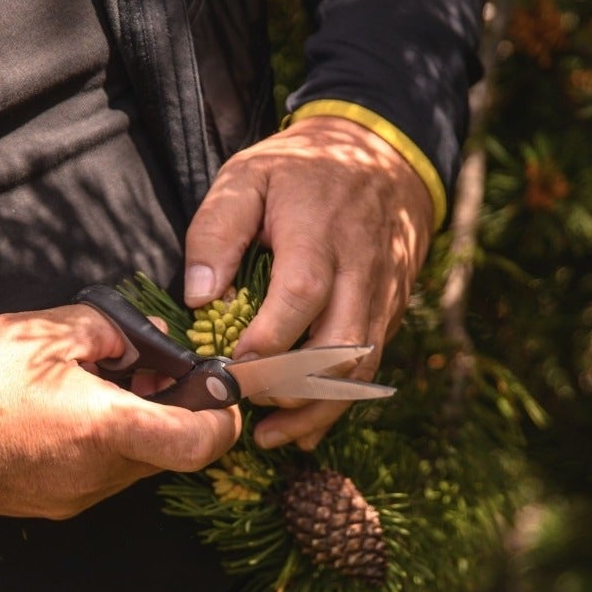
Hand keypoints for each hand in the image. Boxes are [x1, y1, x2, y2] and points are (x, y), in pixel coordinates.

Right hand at [0, 306, 240, 517]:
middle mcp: (96, 476)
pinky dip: (107, 441)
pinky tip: (72, 406)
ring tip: (99, 378)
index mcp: (102, 430)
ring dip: (138, 423)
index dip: (223, 416)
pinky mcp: (52, 505)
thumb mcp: (42, 329)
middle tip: (145, 364)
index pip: (200, 443)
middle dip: (173, 407)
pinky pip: (103, 474)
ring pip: (137, 464)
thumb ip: (111, 329)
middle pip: (171, 451)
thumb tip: (146, 341)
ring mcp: (73, 497)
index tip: (219, 387)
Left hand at [183, 115, 433, 449]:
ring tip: (270, 435)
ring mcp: (382, 294)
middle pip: (340, 346)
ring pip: (360, 368)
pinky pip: (370, 365)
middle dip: (292, 389)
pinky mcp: (391, 311)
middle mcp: (360, 269)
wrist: (383, 155)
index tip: (231, 370)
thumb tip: (200, 298)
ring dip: (317, 409)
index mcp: (319, 232)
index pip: (302, 296)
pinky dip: (338, 400)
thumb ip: (217, 231)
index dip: (268, 342)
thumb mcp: (246, 177)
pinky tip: (302, 424)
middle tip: (245, 409)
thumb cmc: (301, 169)